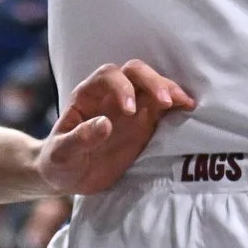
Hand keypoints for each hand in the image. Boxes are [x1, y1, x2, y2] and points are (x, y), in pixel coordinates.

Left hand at [35, 61, 194, 194]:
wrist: (68, 175)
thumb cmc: (59, 161)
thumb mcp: (61, 155)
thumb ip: (78, 139)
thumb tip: (104, 124)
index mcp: (88, 95)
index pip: (108, 75)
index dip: (121, 87)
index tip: (130, 111)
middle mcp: (111, 95)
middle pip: (135, 72)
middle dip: (152, 82)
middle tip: (165, 102)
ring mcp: (130, 107)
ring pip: (152, 85)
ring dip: (168, 90)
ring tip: (184, 103)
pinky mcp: (144, 123)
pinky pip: (163, 107)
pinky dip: (176, 104)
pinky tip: (188, 108)